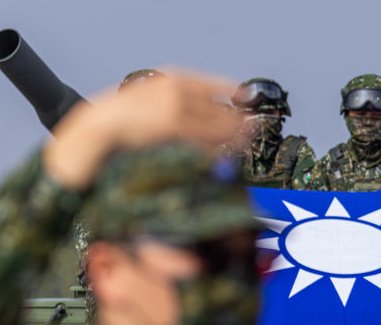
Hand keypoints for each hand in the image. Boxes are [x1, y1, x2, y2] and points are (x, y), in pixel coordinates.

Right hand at [44, 70, 240, 189]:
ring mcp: (177, 110)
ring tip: (242, 145)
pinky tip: (221, 156)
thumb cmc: (125, 117)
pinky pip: (203, 142)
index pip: (212, 84)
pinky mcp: (174, 130)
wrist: (99, 126)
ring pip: (215, 126)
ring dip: (232, 138)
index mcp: (172, 79)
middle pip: (219, 109)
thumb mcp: (152, 98)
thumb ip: (178, 101)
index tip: (246, 97)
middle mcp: (178, 92)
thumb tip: (210, 116)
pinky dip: (215, 150)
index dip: (232, 91)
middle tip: (250, 132)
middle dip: (237, 123)